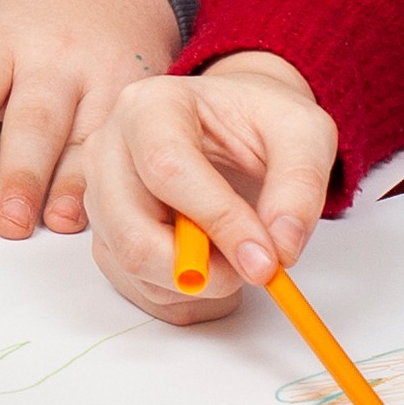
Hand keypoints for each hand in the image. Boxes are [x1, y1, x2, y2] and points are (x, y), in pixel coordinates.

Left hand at [0, 0, 181, 238]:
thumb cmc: (27, 24)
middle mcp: (51, 57)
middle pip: (34, 118)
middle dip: (19, 172)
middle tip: (5, 223)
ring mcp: (100, 76)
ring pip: (87, 133)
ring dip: (72, 182)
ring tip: (54, 222)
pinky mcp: (139, 96)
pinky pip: (123, 140)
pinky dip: (112, 176)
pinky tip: (99, 208)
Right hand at [76, 56, 340, 324]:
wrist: (234, 126)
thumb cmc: (260, 122)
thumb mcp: (303, 133)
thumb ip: (299, 186)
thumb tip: (280, 249)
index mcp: (150, 106)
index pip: (168, 170)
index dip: (219, 222)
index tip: (266, 258)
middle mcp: (109, 150)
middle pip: (134, 234)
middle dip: (203, 270)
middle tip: (256, 268)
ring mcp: (99, 197)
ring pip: (135, 269)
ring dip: (199, 286)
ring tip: (239, 256)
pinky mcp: (105, 236)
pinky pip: (139, 290)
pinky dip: (188, 298)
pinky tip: (217, 267)